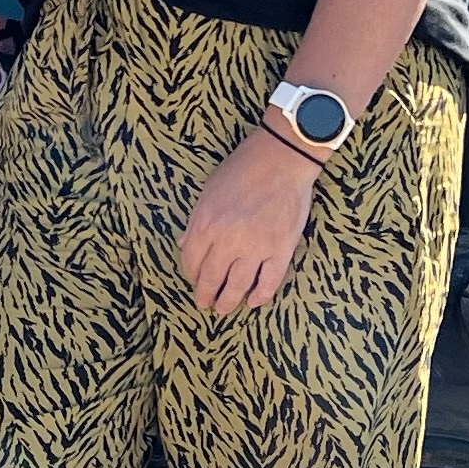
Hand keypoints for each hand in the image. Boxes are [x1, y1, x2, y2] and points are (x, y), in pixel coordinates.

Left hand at [176, 129, 317, 318]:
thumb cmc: (242, 169)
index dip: (191, 275)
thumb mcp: (208, 191)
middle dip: (206, 295)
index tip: (194, 281)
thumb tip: (187, 246)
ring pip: (238, 286)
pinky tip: (254, 301)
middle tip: (205, 304)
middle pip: (212, 279)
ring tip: (225, 308)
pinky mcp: (281, 250)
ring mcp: (256, 247)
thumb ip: (196, 222)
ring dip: (229, 301)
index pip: (191, 261)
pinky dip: (261, 296)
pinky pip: (269, 282)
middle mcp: (228, 240)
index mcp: (205, 224)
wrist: (281, 159)